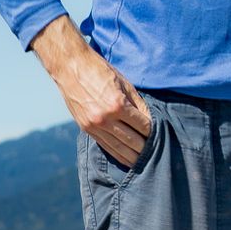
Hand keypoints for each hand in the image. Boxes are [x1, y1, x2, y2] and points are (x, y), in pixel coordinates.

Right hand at [28, 15, 153, 166]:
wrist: (70, 67)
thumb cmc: (100, 70)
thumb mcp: (124, 83)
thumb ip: (138, 103)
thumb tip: (150, 120)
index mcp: (118, 105)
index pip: (142, 126)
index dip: (152, 132)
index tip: (159, 135)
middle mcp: (106, 118)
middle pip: (132, 140)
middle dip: (145, 148)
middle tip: (157, 153)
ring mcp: (94, 126)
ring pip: (118, 147)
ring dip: (132, 156)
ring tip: (144, 162)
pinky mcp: (86, 128)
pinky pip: (105, 146)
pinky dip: (117, 154)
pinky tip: (126, 159)